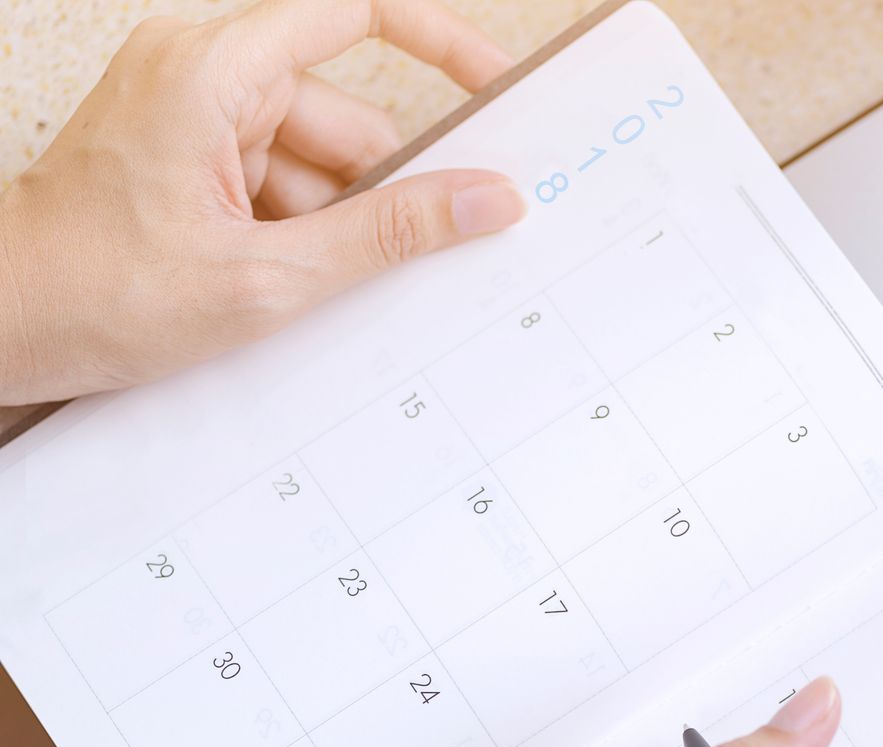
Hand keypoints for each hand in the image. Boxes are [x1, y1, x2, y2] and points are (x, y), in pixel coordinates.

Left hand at [0, 0, 525, 406]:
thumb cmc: (96, 294)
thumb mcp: (270, 277)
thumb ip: (391, 235)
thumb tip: (487, 200)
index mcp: (213, 71)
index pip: (353, 12)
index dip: (438, 43)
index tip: (497, 88)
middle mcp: (202, 75)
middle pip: (345, 114)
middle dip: (383, 191)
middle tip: (425, 256)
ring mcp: (192, 117)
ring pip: (319, 160)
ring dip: (339, 226)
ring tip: (317, 292)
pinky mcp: (188, 159)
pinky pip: (282, 183)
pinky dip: (304, 235)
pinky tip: (293, 289)